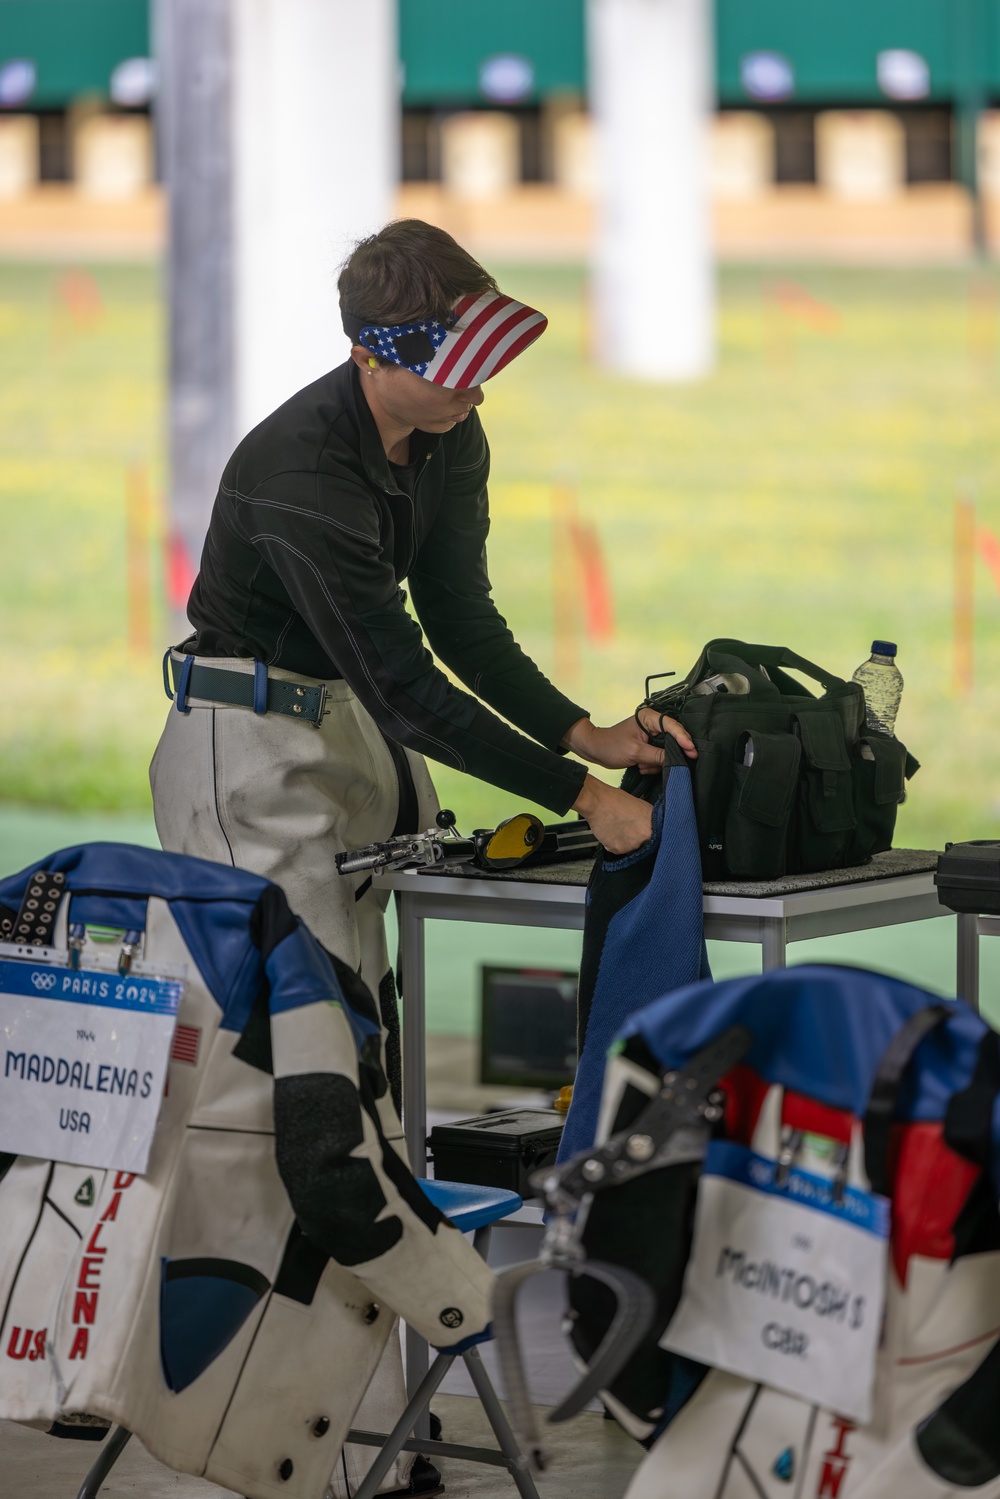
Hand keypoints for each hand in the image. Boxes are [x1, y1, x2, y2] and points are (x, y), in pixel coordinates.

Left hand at [562, 712, 695, 774]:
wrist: (596, 750)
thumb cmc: (611, 746)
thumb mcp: (635, 752)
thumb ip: (657, 756)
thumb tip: (677, 761)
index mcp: (649, 718)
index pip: (672, 726)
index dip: (684, 738)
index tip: (692, 751)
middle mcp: (652, 724)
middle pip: (673, 740)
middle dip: (666, 754)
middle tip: (664, 764)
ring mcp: (651, 736)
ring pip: (666, 751)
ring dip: (655, 762)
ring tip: (642, 765)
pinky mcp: (649, 746)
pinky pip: (659, 757)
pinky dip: (651, 765)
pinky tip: (640, 766)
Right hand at [571, 774, 653, 855]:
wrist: (598, 802)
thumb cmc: (616, 801)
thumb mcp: (642, 806)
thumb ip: (649, 821)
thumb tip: (652, 828)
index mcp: (653, 826)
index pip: (657, 840)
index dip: (650, 838)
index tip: (644, 834)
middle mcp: (644, 837)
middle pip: (644, 846)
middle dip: (637, 840)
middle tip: (628, 829)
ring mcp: (632, 845)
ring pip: (631, 849)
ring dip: (625, 842)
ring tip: (619, 828)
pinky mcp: (619, 849)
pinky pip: (618, 850)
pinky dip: (614, 844)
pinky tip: (612, 832)